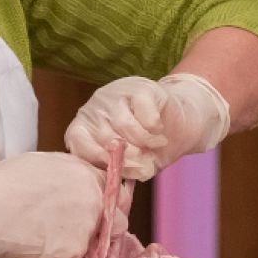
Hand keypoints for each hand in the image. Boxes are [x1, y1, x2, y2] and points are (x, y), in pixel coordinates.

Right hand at [0, 152, 104, 257]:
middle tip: (78, 234)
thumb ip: (65, 174)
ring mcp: (86, 227)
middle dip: (103, 229)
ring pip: (97, 246)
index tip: (95, 212)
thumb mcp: (38, 164)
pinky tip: (39, 253)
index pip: (112, 190)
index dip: (103, 203)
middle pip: (118, 221)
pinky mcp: (74, 253)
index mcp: (84, 173)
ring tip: (51, 244)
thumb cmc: (0, 184)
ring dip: (82, 247)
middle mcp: (92, 198)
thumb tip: (70, 183)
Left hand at [64, 73, 230, 179]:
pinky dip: (155, 128)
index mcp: (85, 128)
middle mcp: (95, 108)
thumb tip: (126, 170)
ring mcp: (115, 94)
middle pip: (105, 137)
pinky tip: (159, 129)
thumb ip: (126, 169)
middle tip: (144, 158)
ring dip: (145, 141)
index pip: (78, 142)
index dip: (97, 157)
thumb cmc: (149, 147)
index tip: (116, 168)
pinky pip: (144, 114)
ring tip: (156, 143)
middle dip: (129, 155)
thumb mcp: (135, 165)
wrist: (179, 123)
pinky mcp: (139, 87)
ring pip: (124, 125)